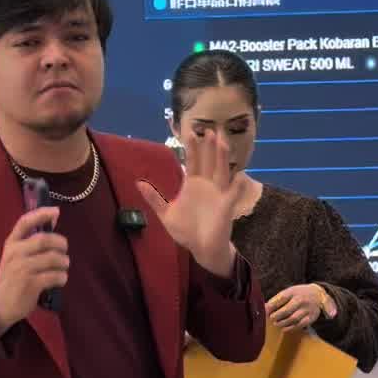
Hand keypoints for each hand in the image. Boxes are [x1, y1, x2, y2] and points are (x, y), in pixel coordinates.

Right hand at [0, 208, 69, 333]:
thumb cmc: (12, 276)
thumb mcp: (15, 256)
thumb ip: (31, 240)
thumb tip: (53, 218)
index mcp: (11, 243)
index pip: (25, 222)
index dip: (41, 214)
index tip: (56, 211)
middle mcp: (15, 253)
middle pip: (44, 240)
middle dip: (60, 243)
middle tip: (64, 250)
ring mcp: (22, 269)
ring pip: (52, 258)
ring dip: (64, 262)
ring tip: (63, 266)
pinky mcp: (30, 284)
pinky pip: (54, 276)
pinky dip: (62, 277)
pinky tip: (60, 279)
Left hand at [137, 130, 248, 277]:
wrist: (201, 249)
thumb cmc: (186, 230)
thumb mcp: (166, 214)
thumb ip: (155, 198)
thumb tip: (138, 183)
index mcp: (193, 184)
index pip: (193, 161)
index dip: (192, 147)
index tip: (190, 132)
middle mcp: (207, 185)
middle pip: (209, 161)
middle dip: (209, 145)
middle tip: (209, 128)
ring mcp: (218, 194)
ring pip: (221, 171)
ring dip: (222, 157)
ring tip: (222, 141)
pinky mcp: (226, 207)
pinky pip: (233, 194)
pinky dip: (238, 186)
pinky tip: (240, 176)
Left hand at [266, 283, 336, 330]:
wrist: (318, 294)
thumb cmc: (299, 293)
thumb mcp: (289, 291)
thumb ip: (277, 299)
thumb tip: (265, 308)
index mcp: (294, 292)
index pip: (281, 299)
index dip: (271, 306)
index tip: (265, 311)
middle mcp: (301, 300)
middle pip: (287, 310)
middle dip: (276, 316)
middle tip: (271, 318)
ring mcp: (307, 309)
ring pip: (293, 319)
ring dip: (282, 323)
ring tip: (276, 323)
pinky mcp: (311, 317)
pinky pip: (300, 325)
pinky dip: (290, 328)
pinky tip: (284, 328)